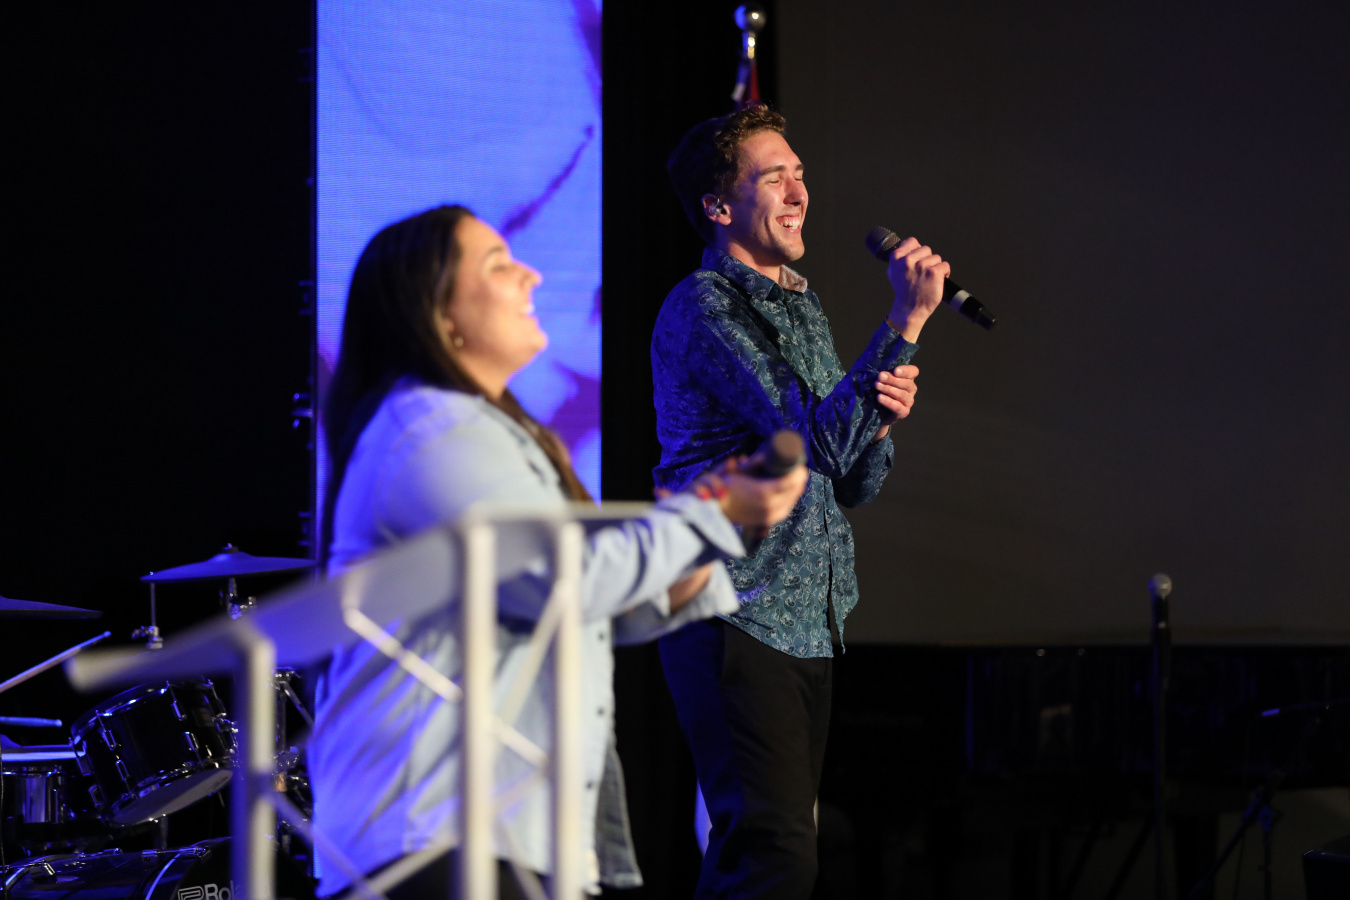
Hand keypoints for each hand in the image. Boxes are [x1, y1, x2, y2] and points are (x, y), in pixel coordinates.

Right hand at [693, 456, 807, 528]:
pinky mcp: (765, 521)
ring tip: (798, 481)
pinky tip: (791, 494)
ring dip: (796, 491)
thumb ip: (750, 465)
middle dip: (799, 481)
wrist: (711, 511)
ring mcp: (768, 516)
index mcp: (763, 492)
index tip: (800, 465)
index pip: (789, 483)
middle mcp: (769, 506)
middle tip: (800, 470)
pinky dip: (790, 501)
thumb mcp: (735, 472)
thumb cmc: (720, 488)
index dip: (797, 474)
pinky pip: (784, 510)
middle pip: (793, 493)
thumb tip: (764, 457)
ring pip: (790, 503)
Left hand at [870, 364, 918, 441]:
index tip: (895, 371)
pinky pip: (898, 407)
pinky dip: (889, 402)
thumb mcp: (881, 380)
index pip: (913, 371)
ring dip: (889, 389)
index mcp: (908, 378)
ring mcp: (908, 401)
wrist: (877, 412)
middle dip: (892, 380)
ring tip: (877, 386)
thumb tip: (879, 371)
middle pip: (907, 383)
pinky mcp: (904, 412)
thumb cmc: (879, 391)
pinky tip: (880, 397)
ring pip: (902, 394)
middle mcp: (911, 389)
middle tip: (880, 377)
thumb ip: (883, 374)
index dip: (906, 371)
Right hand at [885, 236, 950, 342]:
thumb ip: (899, 258)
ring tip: (929, 279)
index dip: (917, 251)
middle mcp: (908, 260)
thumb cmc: (903, 291)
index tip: (917, 261)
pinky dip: (944, 273)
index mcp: (897, 257)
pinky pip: (945, 265)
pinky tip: (937, 281)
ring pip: (936, 258)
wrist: (909, 310)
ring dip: (936, 268)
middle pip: (926, 249)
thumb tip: (905, 245)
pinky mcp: (934, 272)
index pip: (912, 242)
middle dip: (927, 260)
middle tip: (923, 274)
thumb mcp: (893, 272)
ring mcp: (922, 266)